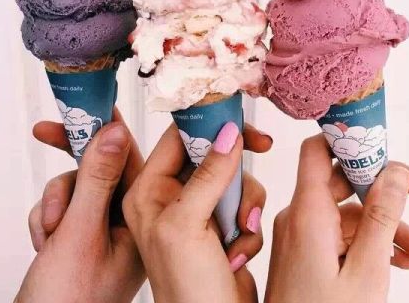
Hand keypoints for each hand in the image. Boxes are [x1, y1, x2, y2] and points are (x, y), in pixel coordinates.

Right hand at [16, 110, 144, 302]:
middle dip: (75, 161)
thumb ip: (98, 179)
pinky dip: (48, 218)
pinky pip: (64, 206)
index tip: (92, 103)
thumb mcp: (81, 232)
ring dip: (56, 202)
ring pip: (79, 185)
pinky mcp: (85, 235)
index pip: (132, 156)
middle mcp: (130, 218)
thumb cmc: (69, 301)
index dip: (112, 127)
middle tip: (47, 130)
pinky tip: (45, 244)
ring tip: (50, 234)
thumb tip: (116, 131)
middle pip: (103, 167)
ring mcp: (106, 228)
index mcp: (143, 215)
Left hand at [122, 122, 271, 302]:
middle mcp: (171, 198)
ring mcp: (197, 212)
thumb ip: (207, 176)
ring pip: (232, 179)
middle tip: (259, 153)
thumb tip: (227, 134)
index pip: (178, 137)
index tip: (239, 122)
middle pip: (211, 155)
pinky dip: (248, 225)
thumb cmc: (186, 292)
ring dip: (244, 204)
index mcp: (149, 191)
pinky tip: (237, 254)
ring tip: (238, 234)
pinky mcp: (219, 226)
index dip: (208, 124)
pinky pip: (244, 203)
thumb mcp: (187, 226)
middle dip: (234, 171)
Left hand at [265, 135, 408, 302]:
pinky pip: (340, 235)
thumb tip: (394, 171)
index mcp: (307, 212)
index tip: (386, 145)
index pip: (318, 151)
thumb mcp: (366, 271)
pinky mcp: (306, 251)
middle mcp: (300, 215)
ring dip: (387, 226)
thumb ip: (382, 218)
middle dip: (387, 188)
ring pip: (348, 213)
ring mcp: (302, 234)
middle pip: (344, 181)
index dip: (349, 139)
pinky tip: (401, 261)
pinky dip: (370, 242)